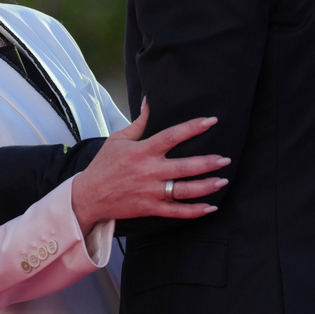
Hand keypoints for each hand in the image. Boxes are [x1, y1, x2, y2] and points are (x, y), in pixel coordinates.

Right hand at [71, 99, 230, 232]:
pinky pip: (176, 212)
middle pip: (184, 166)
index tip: (210, 121)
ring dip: (206, 187)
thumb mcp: (118, 139)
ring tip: (222, 181)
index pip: (172, 136)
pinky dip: (194, 211)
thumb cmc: (104, 165)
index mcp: (143, 150)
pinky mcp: (150, 208)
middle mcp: (149, 171)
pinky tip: (210, 207)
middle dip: (208, 163)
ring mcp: (151, 191)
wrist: (89, 196)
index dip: (192, 128)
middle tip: (225, 159)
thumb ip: (138, 122)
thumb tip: (149, 101)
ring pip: (184, 190)